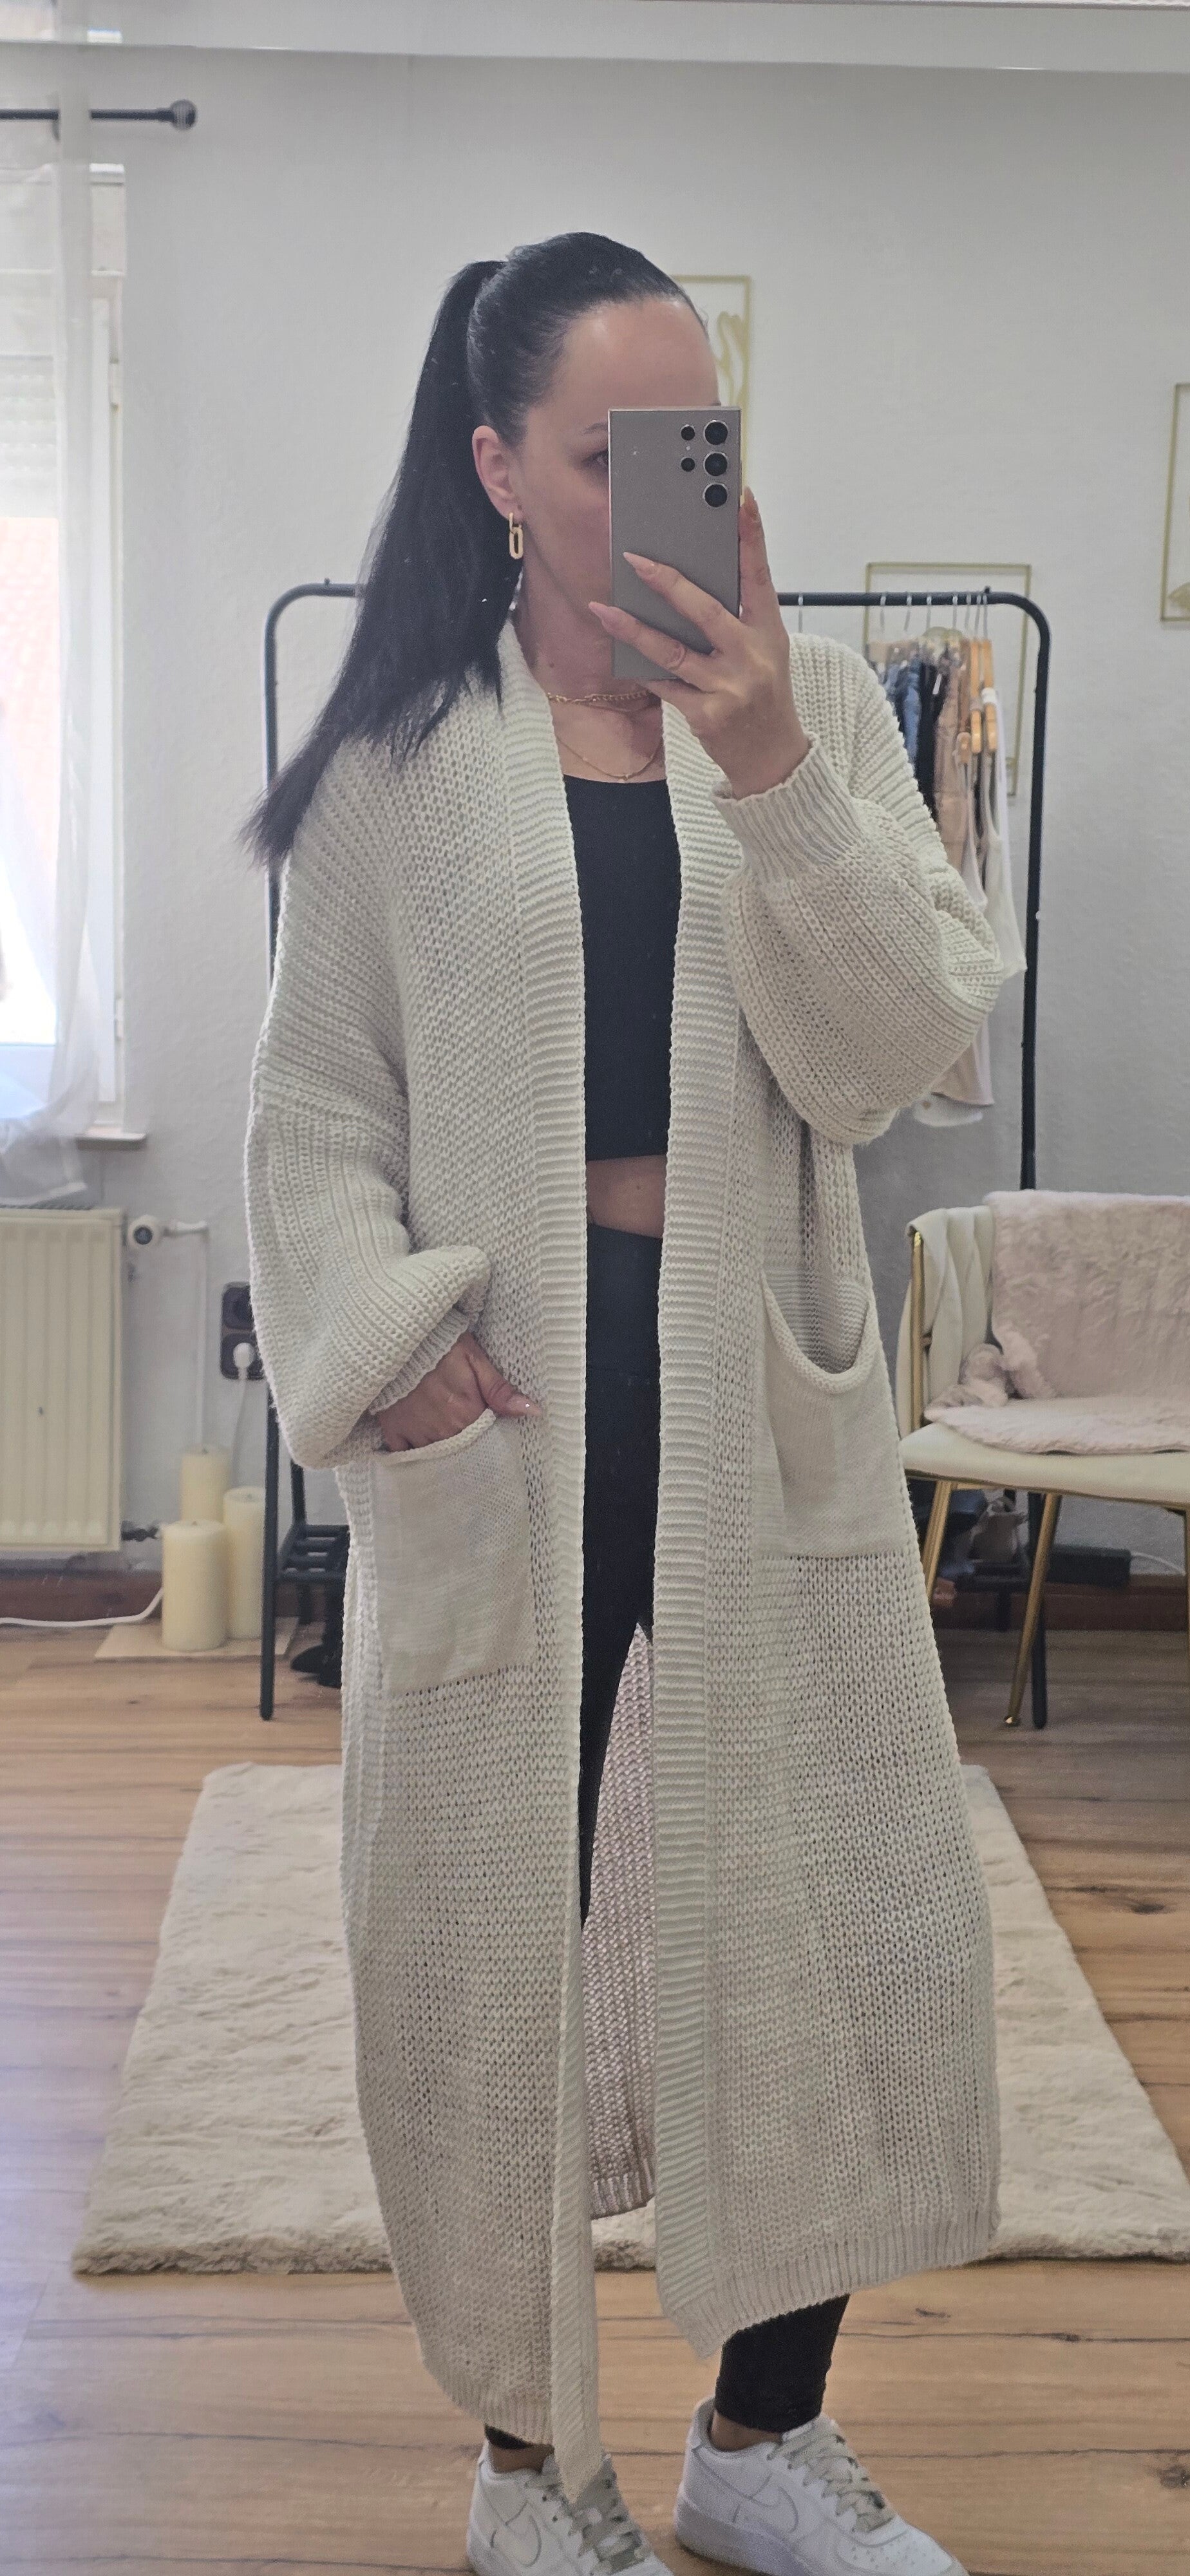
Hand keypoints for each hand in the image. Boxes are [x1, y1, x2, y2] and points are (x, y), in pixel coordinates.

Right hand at [375, 1330, 541, 1450]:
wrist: (395, 1336)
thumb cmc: (439, 1345)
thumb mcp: (475, 1359)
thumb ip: (501, 1390)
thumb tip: (533, 1412)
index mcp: (467, 1414)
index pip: (486, 1442)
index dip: (490, 1439)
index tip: (490, 1433)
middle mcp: (443, 1431)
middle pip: (462, 1453)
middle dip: (468, 1450)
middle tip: (468, 1437)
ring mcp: (416, 1433)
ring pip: (436, 1457)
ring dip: (444, 1452)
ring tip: (446, 1440)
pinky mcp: (393, 1431)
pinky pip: (407, 1456)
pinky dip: (415, 1456)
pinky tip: (422, 1447)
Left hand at [587, 488, 811, 800]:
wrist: (773, 759)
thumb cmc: (763, 694)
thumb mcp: (764, 651)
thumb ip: (736, 619)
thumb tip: (686, 584)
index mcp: (769, 632)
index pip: (760, 575)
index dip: (752, 536)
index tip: (741, 498)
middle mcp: (751, 657)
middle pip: (704, 610)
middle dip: (668, 582)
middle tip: (636, 559)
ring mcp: (728, 688)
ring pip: (672, 650)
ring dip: (632, 629)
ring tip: (603, 609)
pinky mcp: (706, 715)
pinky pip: (665, 684)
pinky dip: (643, 669)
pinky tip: (621, 654)